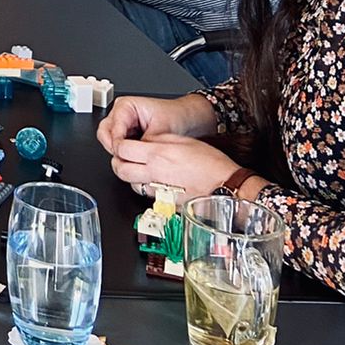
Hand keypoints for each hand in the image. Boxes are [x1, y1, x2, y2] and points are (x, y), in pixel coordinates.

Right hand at [96, 92, 214, 152]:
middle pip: (105, 134)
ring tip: (133, 161)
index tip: (124, 156)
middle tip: (125, 160)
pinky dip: (125, 154)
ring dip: (120, 153)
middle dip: (114, 149)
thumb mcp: (162, 129)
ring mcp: (123, 125)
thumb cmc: (176, 116)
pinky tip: (136, 159)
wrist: (187, 119)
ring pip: (109, 142)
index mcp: (126, 106)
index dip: (119, 145)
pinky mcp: (128, 135)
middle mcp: (121, 114)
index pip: (113, 128)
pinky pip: (119, 146)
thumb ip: (146, 142)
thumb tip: (137, 155)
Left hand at [107, 133, 241, 198]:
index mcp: (158, 155)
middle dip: (118, 163)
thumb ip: (160, 140)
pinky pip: (148, 196)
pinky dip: (147, 189)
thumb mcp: (183, 141)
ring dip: (131, 177)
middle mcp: (156, 174)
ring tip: (139, 170)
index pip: (123, 149)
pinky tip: (155, 183)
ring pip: (132, 185)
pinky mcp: (166, 203)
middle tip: (122, 158)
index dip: (118, 145)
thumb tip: (145, 140)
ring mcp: (159, 191)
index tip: (121, 144)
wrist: (226, 185)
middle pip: (121, 170)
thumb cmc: (211, 164)